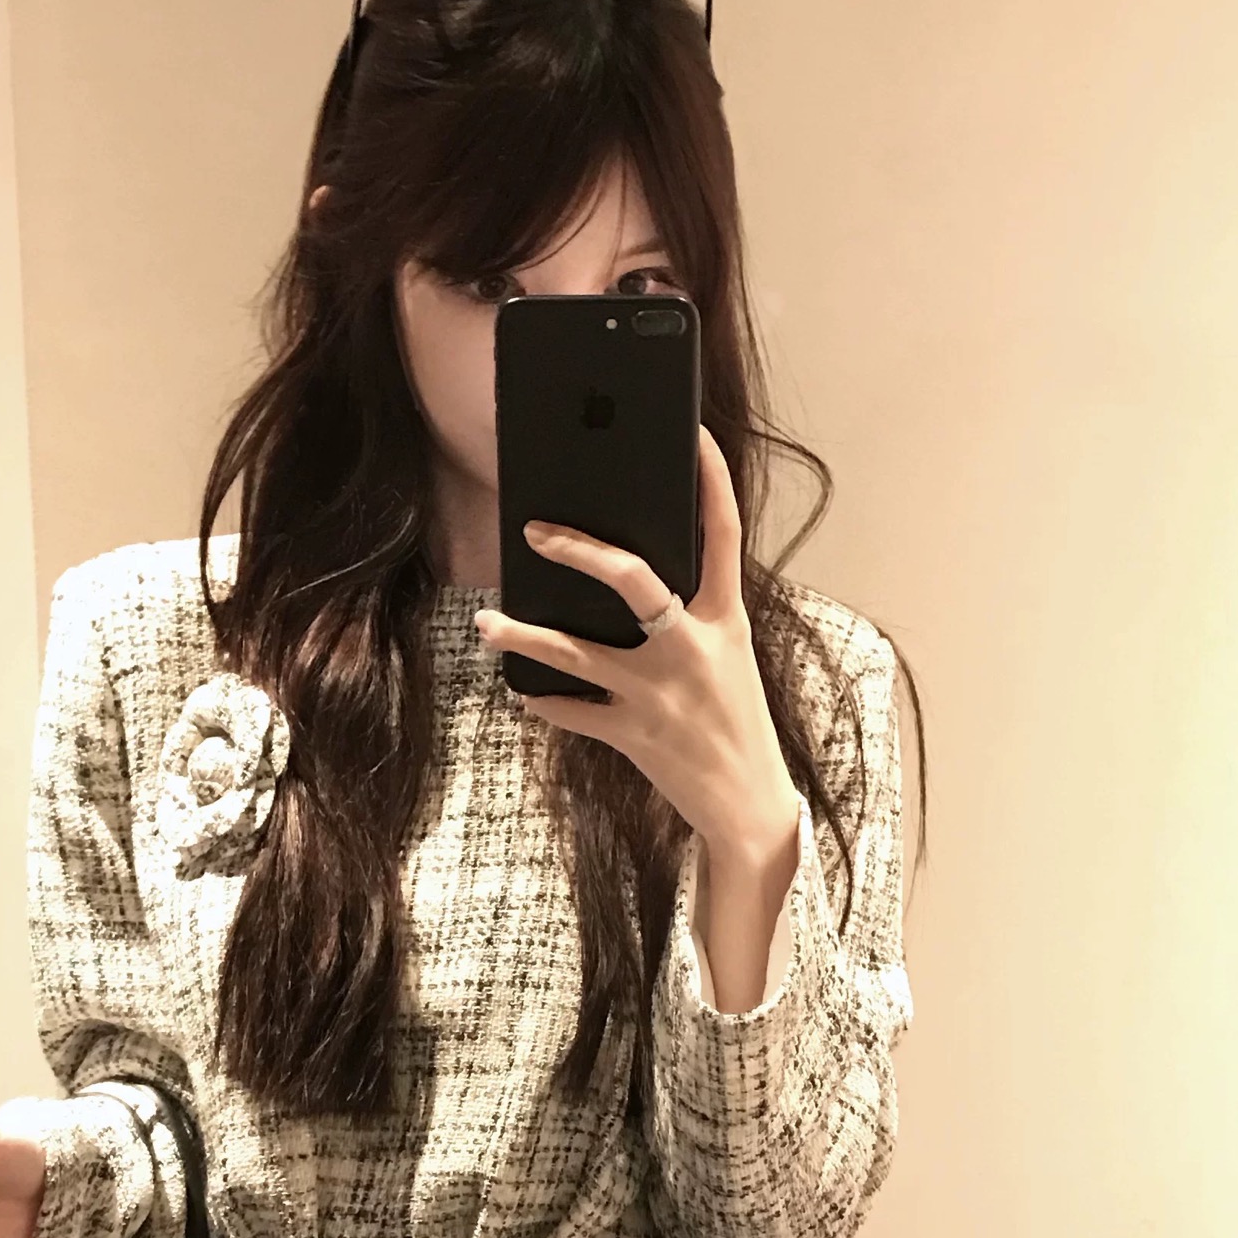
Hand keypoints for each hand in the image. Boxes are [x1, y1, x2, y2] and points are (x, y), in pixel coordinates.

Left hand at [474, 424, 803, 874]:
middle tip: (535, 532)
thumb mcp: (726, 656)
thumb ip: (689, 615)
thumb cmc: (735, 720)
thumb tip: (624, 574)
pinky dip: (544, 700)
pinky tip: (523, 690)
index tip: (693, 432)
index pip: (723, 533)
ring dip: (525, 634)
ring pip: (578, 651)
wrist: (751, 805)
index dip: (711, 478)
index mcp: (725, 619)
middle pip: (636, 580)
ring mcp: (661, 694)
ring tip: (487, 622)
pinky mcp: (634, 735)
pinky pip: (572, 711)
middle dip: (581, 551)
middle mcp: (694, 648)